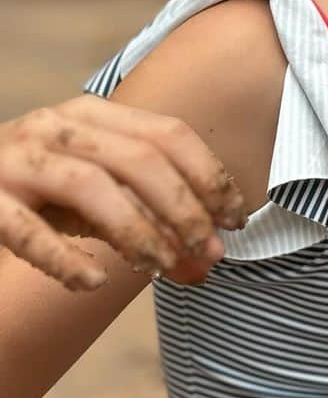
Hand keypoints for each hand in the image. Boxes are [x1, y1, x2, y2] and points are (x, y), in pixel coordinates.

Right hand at [0, 95, 247, 290]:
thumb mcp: (96, 198)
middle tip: (208, 253)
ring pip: (91, 186)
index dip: (210, 177)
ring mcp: (15, 160)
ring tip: (162, 267)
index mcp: (92, 115)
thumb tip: (206, 263)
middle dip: (184, 209)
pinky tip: (92, 282)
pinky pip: (27, 231)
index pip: (169, 134)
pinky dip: (65, 258)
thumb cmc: (38, 197)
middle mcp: (54, 127)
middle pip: (140, 159)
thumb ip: (147, 220)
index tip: (235, 221)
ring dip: (138, 231)